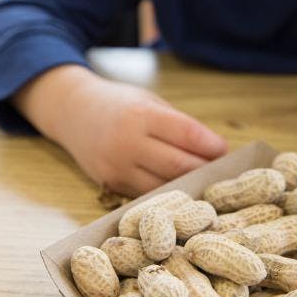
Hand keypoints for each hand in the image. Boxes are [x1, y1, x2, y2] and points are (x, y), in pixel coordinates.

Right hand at [49, 72, 227, 196]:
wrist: (72, 112)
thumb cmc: (120, 104)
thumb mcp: (150, 102)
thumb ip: (179, 124)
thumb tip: (214, 149)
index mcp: (141, 115)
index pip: (187, 134)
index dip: (211, 145)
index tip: (224, 150)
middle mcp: (128, 143)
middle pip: (178, 165)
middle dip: (204, 168)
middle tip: (219, 168)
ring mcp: (117, 167)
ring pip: (164, 186)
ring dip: (188, 184)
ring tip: (202, 178)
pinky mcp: (111, 184)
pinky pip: (147, 194)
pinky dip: (167, 193)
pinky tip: (179, 187)